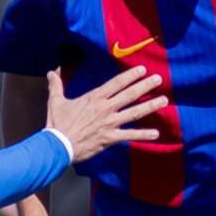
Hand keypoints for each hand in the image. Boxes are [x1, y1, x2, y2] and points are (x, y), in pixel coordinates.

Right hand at [46, 66, 165, 162]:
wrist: (58, 145)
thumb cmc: (57, 124)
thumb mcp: (56, 101)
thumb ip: (56, 85)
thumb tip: (51, 72)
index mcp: (94, 98)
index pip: (116, 83)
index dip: (130, 75)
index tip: (142, 70)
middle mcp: (105, 108)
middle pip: (129, 94)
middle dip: (145, 85)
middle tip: (158, 79)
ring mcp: (109, 123)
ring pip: (134, 112)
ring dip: (150, 106)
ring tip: (164, 100)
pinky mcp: (110, 138)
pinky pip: (130, 136)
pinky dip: (143, 135)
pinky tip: (156, 133)